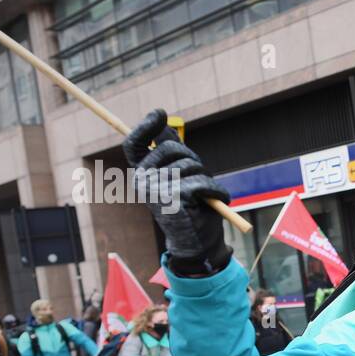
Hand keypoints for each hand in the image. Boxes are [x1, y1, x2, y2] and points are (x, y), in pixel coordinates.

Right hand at [123, 109, 232, 276]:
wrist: (195, 242)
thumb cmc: (190, 207)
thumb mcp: (179, 177)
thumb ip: (171, 153)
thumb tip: (164, 124)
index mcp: (141, 174)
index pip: (134, 144)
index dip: (146, 127)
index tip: (160, 113)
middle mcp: (142, 180)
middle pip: (171, 149)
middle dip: (193, 158)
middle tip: (201, 177)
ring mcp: (156, 190)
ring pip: (190, 166)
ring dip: (206, 178)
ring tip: (206, 196)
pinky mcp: (174, 199)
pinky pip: (202, 183)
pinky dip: (217, 191)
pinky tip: (220, 200)